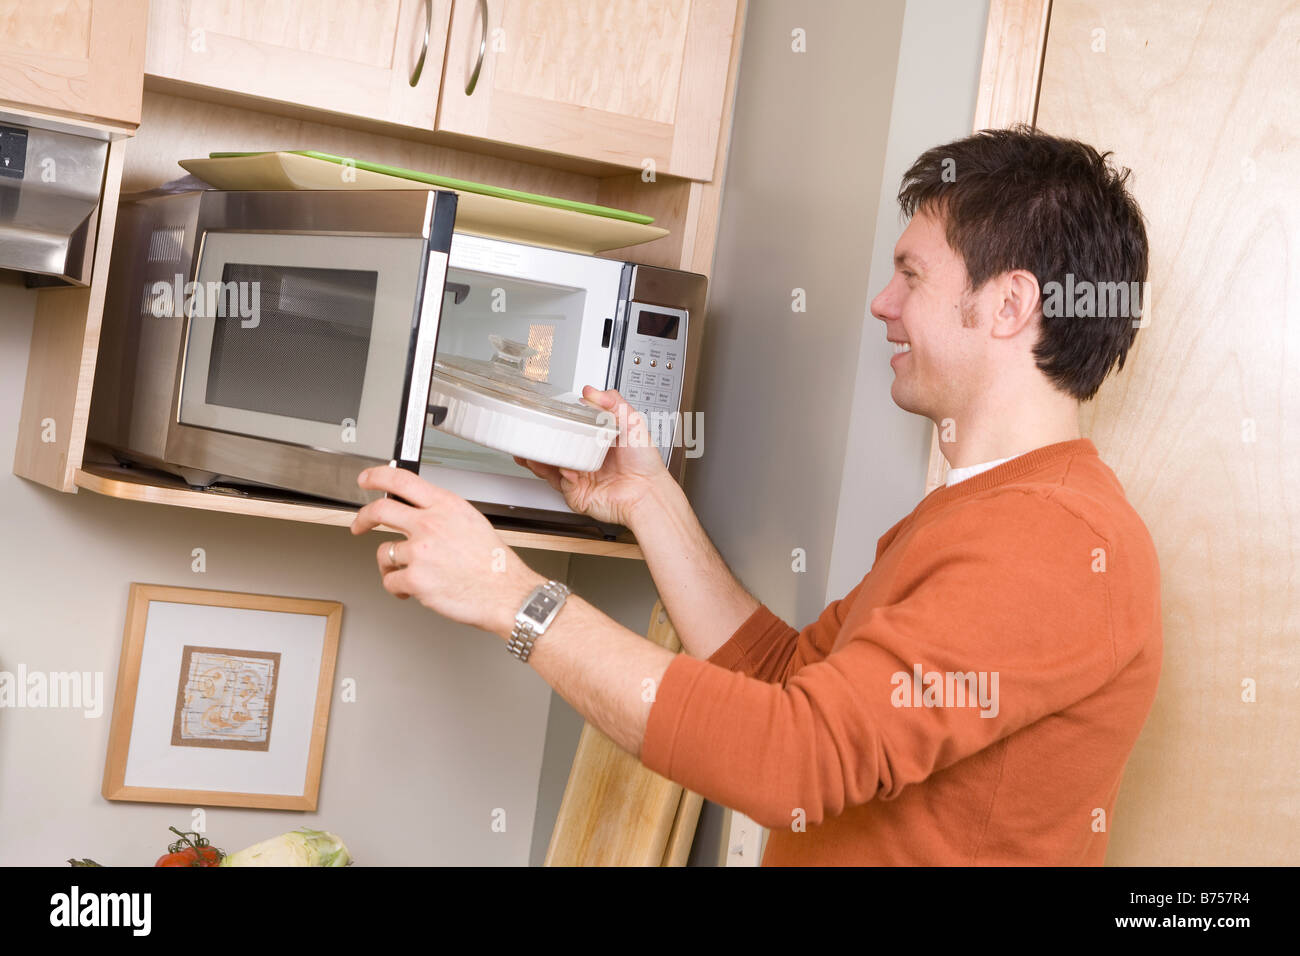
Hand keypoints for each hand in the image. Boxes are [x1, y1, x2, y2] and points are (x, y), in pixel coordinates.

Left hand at [350, 465, 543, 637]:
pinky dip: (399, 588)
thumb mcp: (470, 522)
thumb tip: (417, 511)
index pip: (401, 480)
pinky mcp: (415, 579)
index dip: (377, 476)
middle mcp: (430, 524)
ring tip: (411, 573)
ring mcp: (420, 551)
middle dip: (362, 518)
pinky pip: (390, 581)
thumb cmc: (494, 564)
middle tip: (360, 524)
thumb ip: (441, 513)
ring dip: (392, 566)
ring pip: (384, 553)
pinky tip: (414, 589)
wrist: (507, 593)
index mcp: (446, 505)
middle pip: (379, 510)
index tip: (366, 479)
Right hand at [513, 386, 671, 526]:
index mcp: (596, 443)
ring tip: (530, 450)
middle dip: (538, 443)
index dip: (555, 424)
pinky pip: (562, 483)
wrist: (648, 493)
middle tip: (527, 433)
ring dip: (539, 459)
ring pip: (551, 468)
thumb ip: (612, 402)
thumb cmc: (644, 463)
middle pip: (555, 450)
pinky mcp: (577, 495)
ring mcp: (580, 478)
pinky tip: (567, 467)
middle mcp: (586, 461)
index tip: (543, 415)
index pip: (569, 430)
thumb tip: (591, 391)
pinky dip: (562, 474)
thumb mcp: (632, 422)